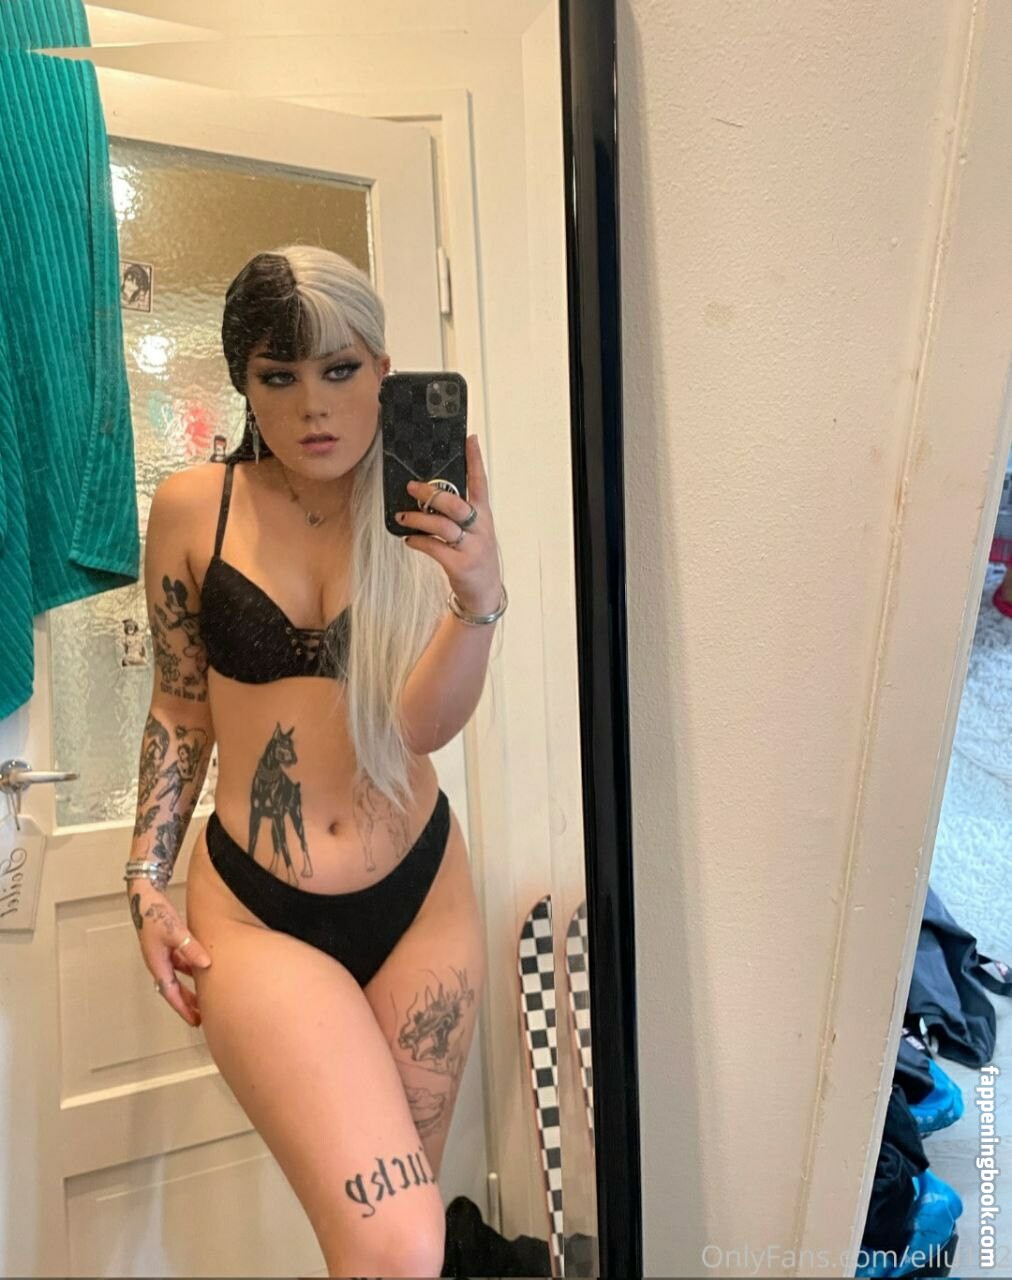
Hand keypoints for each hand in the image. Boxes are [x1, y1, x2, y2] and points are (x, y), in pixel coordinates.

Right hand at [127, 880, 210, 1026]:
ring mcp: (161, 954)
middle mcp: (158, 961)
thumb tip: (205, 964)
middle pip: (172, 989)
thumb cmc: (154, 912)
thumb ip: (190, 948)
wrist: (143, 896)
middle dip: (185, 1003)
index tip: (194, 1020)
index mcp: (157, 963)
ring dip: (187, 988)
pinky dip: (188, 970)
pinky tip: (199, 968)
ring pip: (175, 978)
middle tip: (198, 1017)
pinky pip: (178, 964)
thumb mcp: (175, 931)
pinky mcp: (165, 945)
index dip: (183, 1007)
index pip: (170, 992)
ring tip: (201, 998)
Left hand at [396, 434, 502, 612]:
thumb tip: (428, 497)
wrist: (485, 594)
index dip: (475, 461)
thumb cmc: (475, 557)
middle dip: (431, 493)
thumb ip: (458, 516)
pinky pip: (434, 548)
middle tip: (411, 487)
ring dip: (418, 518)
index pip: (480, 483)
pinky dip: (418, 541)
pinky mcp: (460, 565)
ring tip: (401, 517)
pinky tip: (408, 539)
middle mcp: (480, 528)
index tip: (470, 439)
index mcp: (484, 516)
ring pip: (442, 526)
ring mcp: (471, 547)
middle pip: (455, 503)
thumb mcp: (475, 533)